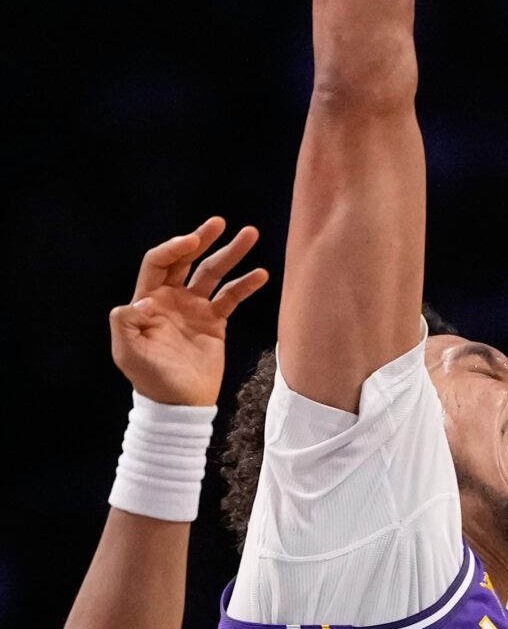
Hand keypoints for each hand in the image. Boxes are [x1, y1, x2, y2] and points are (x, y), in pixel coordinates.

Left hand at [110, 218, 266, 407]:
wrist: (179, 405)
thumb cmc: (149, 379)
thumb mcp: (127, 352)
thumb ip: (126, 322)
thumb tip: (145, 300)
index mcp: (149, 300)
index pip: (160, 262)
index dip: (174, 247)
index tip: (193, 241)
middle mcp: (172, 298)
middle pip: (187, 259)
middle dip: (203, 238)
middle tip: (219, 223)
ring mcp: (195, 309)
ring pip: (214, 273)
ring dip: (231, 254)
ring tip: (250, 235)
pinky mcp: (216, 322)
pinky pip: (232, 297)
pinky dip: (246, 284)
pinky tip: (260, 274)